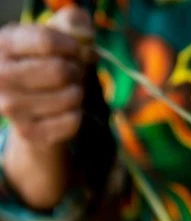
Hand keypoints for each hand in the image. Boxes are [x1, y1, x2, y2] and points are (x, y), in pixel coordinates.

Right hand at [0, 6, 92, 145]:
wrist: (25, 108)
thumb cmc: (41, 65)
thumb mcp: (49, 38)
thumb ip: (71, 24)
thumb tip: (86, 36)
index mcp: (2, 45)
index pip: (48, 42)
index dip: (73, 46)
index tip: (76, 51)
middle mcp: (0, 77)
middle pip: (61, 71)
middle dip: (77, 71)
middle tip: (73, 74)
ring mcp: (11, 107)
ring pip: (70, 97)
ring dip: (78, 93)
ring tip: (67, 91)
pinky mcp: (29, 132)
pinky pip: (73, 120)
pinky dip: (77, 114)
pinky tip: (64, 110)